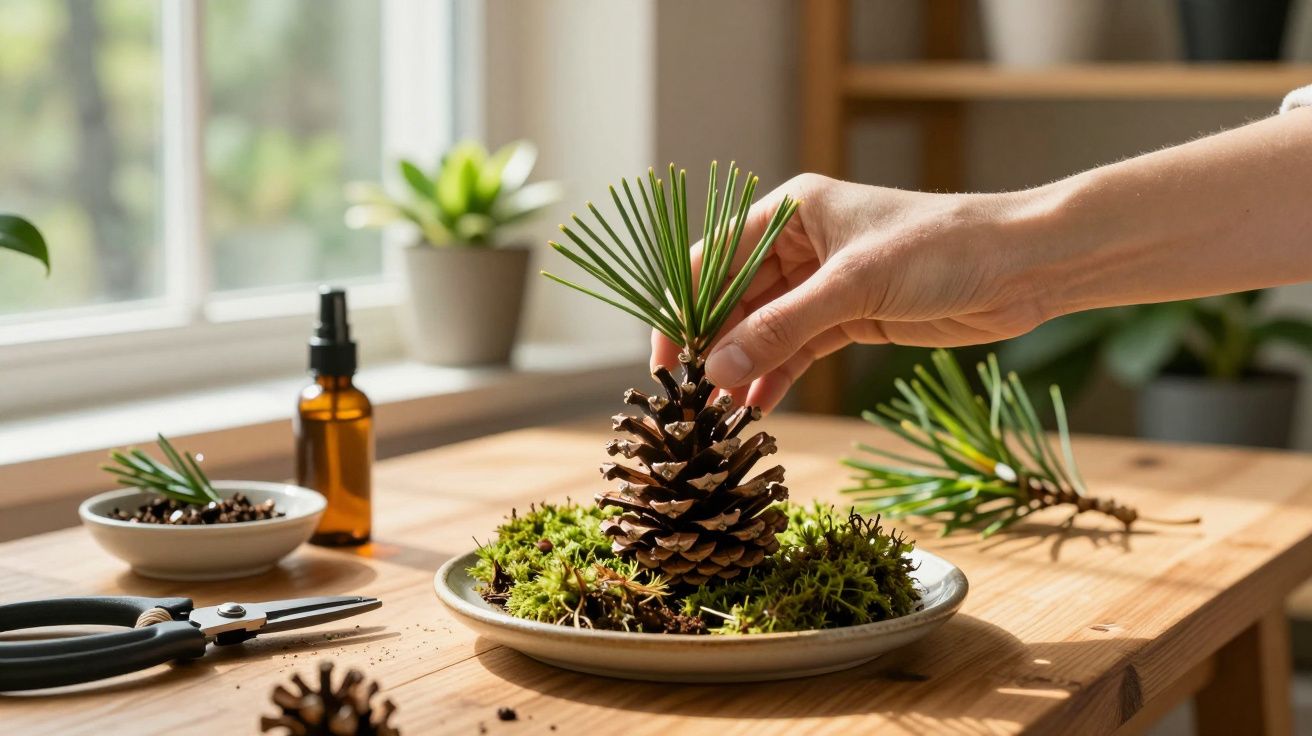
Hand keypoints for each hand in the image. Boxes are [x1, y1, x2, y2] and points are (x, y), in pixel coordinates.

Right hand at [652, 174, 1049, 411]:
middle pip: (734, 300)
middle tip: (692, 400)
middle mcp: (799, 245)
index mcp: (791, 212)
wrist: (1023, 266)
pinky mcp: (851, 318)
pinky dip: (776, 377)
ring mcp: (825, 284)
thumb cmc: (941, 249)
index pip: (713, 260)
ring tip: (720, 415)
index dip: (683, 309)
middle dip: (713, 348)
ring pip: (764, 330)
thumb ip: (781, 328)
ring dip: (742, 369)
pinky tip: (758, 409)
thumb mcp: (853, 287)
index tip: (667, 360)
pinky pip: (798, 350)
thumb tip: (716, 370)